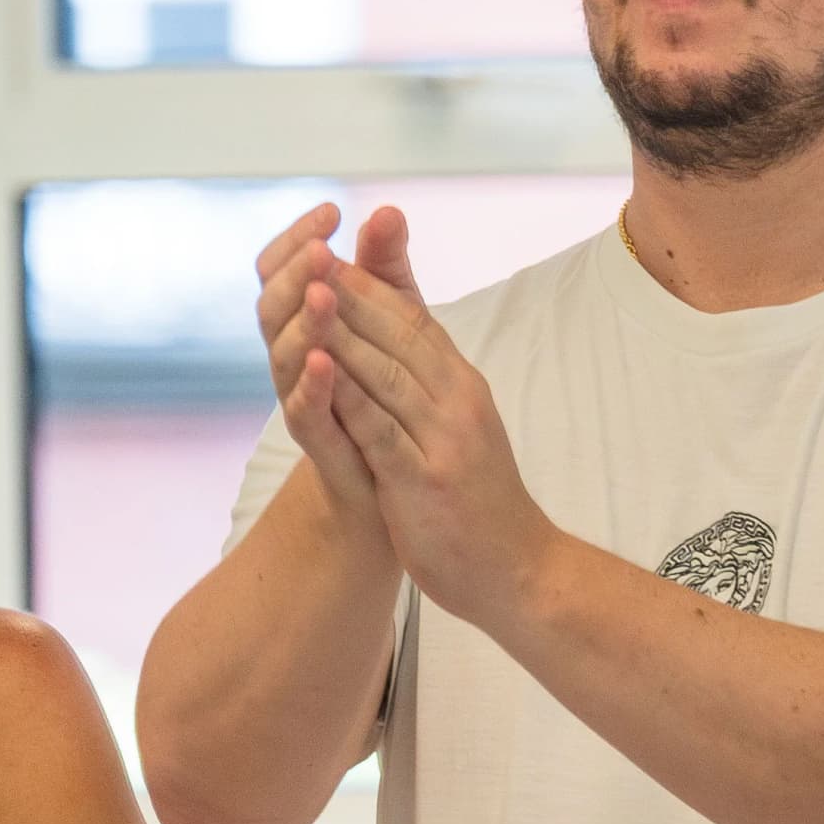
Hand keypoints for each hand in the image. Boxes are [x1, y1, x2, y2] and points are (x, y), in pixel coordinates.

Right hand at [253, 201, 383, 523]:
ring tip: (322, 293)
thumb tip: (389, 210)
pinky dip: (310, 386)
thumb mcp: (392, 322)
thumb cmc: (384, 395)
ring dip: (302, 323)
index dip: (297, 238)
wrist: (393, 483)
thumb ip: (384, 272)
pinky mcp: (319, 443)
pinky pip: (303, 411)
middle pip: (273, 306)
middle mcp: (292, 357)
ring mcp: (300, 399)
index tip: (331, 210)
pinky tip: (324, 361)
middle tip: (322, 247)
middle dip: (296, 274)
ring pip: (283, 356)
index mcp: (303, 322)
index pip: (281, 269)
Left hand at [299, 222, 561, 632]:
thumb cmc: (479, 500)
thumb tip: (398, 346)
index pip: (414, 321)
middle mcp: (456, 402)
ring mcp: (441, 440)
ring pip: (384, 374)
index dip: (371, 285)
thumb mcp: (459, 429)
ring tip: (305, 293)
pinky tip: (316, 372)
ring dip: (342, 332)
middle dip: (351, 292)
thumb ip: (429, 385)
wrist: (517, 569)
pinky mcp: (422, 480)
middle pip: (397, 335)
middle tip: (308, 254)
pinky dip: (346, 399)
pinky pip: (378, 431)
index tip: (330, 253)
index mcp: (462, 386)